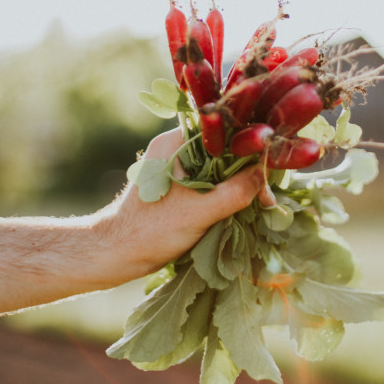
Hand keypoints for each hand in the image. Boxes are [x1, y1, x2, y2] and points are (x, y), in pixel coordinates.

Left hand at [93, 128, 271, 284]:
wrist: (115, 253)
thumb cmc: (150, 231)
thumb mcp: (198, 212)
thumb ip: (234, 192)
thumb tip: (265, 174)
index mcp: (174, 141)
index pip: (221, 130)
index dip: (248, 144)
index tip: (268, 163)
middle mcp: (175, 146)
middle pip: (223, 147)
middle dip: (247, 166)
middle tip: (268, 191)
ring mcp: (176, 164)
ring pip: (219, 164)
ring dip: (239, 180)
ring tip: (261, 200)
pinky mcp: (178, 182)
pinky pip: (210, 178)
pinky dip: (227, 189)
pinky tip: (244, 204)